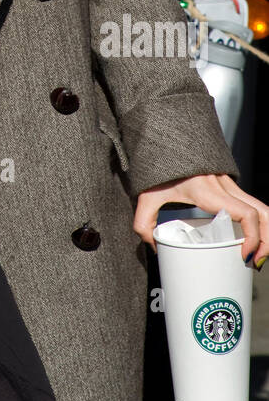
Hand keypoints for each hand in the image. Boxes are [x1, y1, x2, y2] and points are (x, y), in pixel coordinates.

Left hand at [134, 173, 267, 265]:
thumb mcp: (147, 195)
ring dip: (267, 232)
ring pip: (262, 208)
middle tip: (255, 261)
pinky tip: (248, 239)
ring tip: (255, 253)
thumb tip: (155, 247)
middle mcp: (225, 187)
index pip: (246, 213)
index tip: (245, 255)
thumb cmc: (158, 166)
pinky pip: (252, 204)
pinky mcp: (229, 186)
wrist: (164, 139)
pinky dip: (258, 223)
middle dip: (266, 241)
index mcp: (210, 191)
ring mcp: (230, 185)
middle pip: (263, 213)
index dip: (253, 237)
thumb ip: (143, 222)